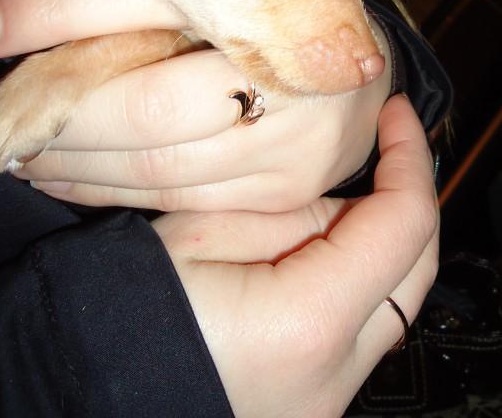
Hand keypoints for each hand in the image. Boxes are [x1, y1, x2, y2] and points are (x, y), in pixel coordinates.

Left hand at [0, 0, 391, 210]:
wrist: (351, 58)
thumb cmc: (264, 1)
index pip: (139, 17)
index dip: (54, 27)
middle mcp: (295, 79)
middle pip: (146, 114)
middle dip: (58, 121)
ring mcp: (297, 146)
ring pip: (156, 169)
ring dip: (72, 165)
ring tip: (22, 150)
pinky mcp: (286, 192)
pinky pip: (179, 202)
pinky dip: (111, 193)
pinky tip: (70, 177)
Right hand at [153, 94, 438, 417]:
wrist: (85, 382)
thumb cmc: (128, 300)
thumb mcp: (204, 227)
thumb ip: (292, 207)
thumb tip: (342, 198)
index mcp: (310, 321)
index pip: (405, 225)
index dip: (410, 156)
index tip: (395, 113)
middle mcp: (337, 376)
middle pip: (416, 271)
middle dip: (407, 197)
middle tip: (383, 144)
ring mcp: (327, 400)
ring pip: (393, 302)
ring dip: (381, 241)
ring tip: (337, 192)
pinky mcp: (313, 405)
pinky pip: (360, 330)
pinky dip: (355, 278)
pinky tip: (317, 245)